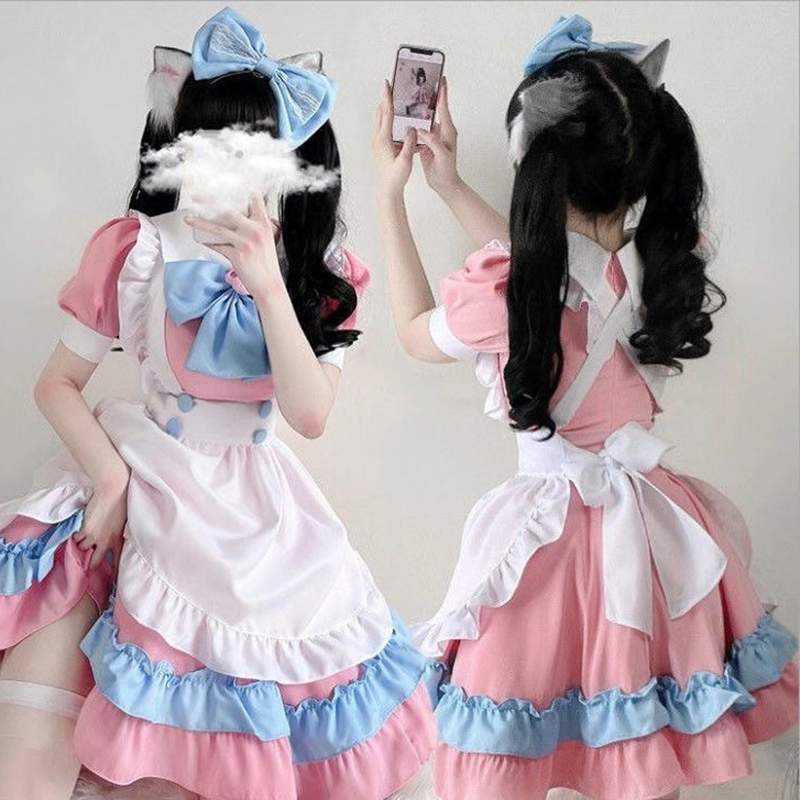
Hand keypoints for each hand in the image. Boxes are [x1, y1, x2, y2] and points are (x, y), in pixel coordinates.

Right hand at [74, 475, 127, 569]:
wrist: (114, 490)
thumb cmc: (122, 503)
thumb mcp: (124, 523)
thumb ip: (118, 534)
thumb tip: (113, 540)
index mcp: (119, 540)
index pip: (117, 564)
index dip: (114, 576)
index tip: (112, 587)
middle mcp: (107, 542)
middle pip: (94, 562)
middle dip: (89, 562)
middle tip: (86, 563)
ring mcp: (95, 537)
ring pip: (82, 549)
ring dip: (81, 545)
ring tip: (82, 538)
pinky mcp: (85, 530)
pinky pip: (76, 539)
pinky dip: (75, 535)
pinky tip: (78, 529)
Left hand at [184, 193, 282, 299]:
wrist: (269, 285)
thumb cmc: (267, 263)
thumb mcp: (266, 240)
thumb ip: (254, 226)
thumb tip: (235, 217)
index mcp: (264, 224)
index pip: (255, 198)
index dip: (244, 186)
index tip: (232, 177)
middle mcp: (255, 230)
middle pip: (228, 210)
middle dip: (209, 200)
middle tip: (196, 195)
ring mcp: (245, 242)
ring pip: (217, 228)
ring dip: (200, 222)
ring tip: (189, 219)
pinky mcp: (237, 255)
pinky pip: (218, 246)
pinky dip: (210, 243)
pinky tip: (203, 241)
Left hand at [373, 79, 417, 197]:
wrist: (388, 190)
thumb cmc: (395, 178)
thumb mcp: (405, 161)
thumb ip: (409, 144)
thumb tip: (412, 130)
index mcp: (384, 139)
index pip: (386, 113)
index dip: (387, 97)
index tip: (387, 84)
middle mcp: (378, 139)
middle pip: (381, 112)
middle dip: (386, 98)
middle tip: (391, 86)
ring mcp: (378, 142)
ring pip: (381, 120)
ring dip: (387, 109)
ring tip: (394, 100)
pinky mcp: (381, 147)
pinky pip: (384, 128)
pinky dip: (389, 120)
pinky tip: (397, 121)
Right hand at [417, 76, 460, 196]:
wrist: (444, 184)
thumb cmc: (447, 171)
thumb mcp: (442, 155)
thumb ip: (433, 141)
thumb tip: (422, 130)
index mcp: (448, 131)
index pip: (444, 107)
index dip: (443, 92)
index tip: (441, 79)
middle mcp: (442, 130)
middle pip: (435, 109)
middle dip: (429, 96)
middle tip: (423, 83)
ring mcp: (434, 136)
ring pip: (425, 119)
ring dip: (418, 110)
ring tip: (411, 98)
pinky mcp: (427, 142)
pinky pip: (419, 130)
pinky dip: (413, 124)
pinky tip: (406, 119)